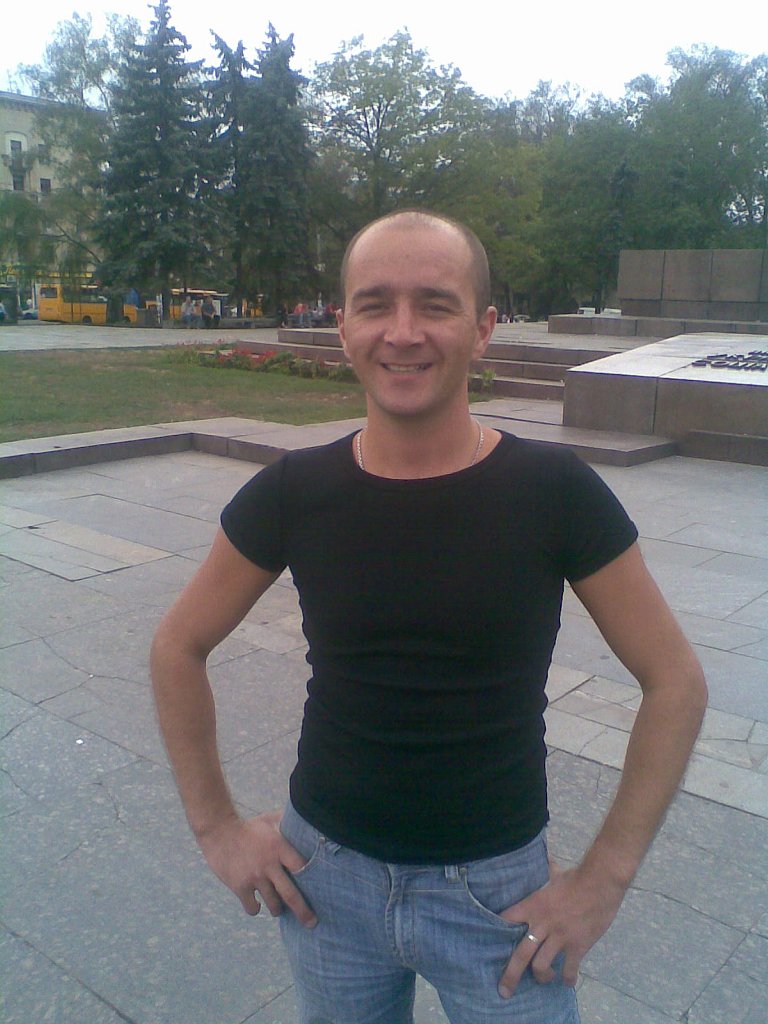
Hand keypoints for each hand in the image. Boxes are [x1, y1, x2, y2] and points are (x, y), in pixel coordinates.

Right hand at [197, 811, 317, 926]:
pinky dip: (256, 908)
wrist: (219, 831)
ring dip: (278, 909)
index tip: (320, 891)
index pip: (302, 868)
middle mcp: (269, 865)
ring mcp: (254, 877)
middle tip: (312, 923)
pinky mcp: (240, 887)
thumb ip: (288, 822)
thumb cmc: (248, 826)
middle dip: (303, 912)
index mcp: (280, 847)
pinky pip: (253, 908)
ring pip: (273, 905)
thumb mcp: (270, 820)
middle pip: (291, 895)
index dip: (311, 880)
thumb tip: (305, 815)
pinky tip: (257, 904)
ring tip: (279, 908)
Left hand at [497, 858, 624, 997]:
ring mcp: (559, 937)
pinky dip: (567, 978)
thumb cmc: (576, 876)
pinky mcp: (577, 945)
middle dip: (510, 975)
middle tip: (504, 991)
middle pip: (520, 955)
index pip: (507, 921)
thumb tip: (544, 858)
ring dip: (541, 976)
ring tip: (544, 977)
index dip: (497, 933)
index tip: (490, 945)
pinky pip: (569, 968)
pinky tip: (567, 982)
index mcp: (533, 905)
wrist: (600, 882)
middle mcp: (542, 924)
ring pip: (541, 966)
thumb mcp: (554, 873)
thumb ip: (545, 871)